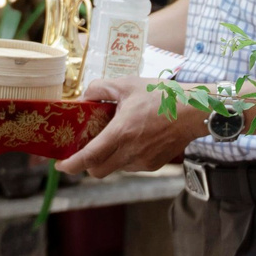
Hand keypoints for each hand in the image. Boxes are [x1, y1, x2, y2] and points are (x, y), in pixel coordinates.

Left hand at [59, 84, 204, 177]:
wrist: (195, 111)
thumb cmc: (162, 96)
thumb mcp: (128, 84)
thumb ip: (100, 88)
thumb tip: (85, 97)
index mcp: (121, 133)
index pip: (89, 157)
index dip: (71, 164)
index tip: (60, 165)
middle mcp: (131, 152)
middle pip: (98, 171)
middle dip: (86, 165)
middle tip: (84, 151)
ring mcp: (143, 161)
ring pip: (115, 168)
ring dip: (108, 158)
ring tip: (116, 137)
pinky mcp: (153, 165)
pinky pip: (131, 165)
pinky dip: (125, 157)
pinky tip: (134, 139)